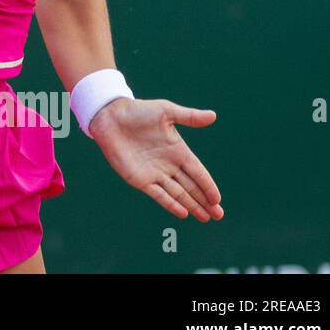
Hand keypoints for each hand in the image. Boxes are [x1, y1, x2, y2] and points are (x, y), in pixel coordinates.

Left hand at [89, 97, 224, 221]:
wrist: (110, 117)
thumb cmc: (138, 111)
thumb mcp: (166, 111)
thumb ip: (189, 117)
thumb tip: (213, 116)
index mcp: (178, 150)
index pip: (198, 172)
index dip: (208, 186)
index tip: (217, 200)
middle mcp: (169, 164)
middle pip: (191, 187)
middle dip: (204, 201)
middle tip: (218, 216)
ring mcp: (154, 173)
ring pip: (178, 194)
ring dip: (192, 206)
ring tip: (205, 218)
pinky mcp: (139, 179)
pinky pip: (158, 194)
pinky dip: (170, 204)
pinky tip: (183, 213)